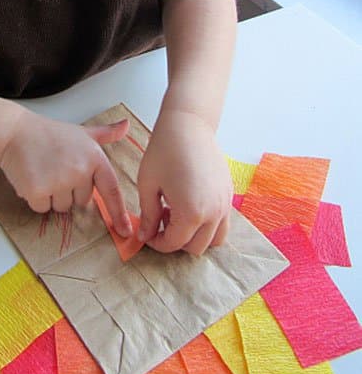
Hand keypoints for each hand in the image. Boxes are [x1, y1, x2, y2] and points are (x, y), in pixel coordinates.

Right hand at [0, 110, 132, 236]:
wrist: (15, 132)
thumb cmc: (49, 133)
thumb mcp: (82, 132)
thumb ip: (106, 134)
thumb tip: (126, 125)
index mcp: (94, 158)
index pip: (111, 190)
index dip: (119, 213)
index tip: (125, 230)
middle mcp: (80, 171)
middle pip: (82, 201)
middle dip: (69, 190)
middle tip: (56, 169)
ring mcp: (59, 181)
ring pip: (62, 207)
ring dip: (52, 195)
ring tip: (43, 171)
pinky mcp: (38, 191)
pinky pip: (43, 208)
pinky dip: (36, 198)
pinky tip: (32, 178)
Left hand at [137, 110, 232, 253]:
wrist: (188, 125)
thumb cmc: (164, 151)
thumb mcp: (148, 185)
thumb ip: (148, 216)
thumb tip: (145, 236)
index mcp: (191, 212)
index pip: (173, 244)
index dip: (156, 243)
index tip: (146, 233)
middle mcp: (213, 213)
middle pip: (195, 248)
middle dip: (175, 241)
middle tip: (160, 221)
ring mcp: (225, 204)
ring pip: (214, 240)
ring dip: (194, 236)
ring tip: (176, 214)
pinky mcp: (229, 195)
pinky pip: (222, 224)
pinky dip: (207, 225)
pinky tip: (188, 204)